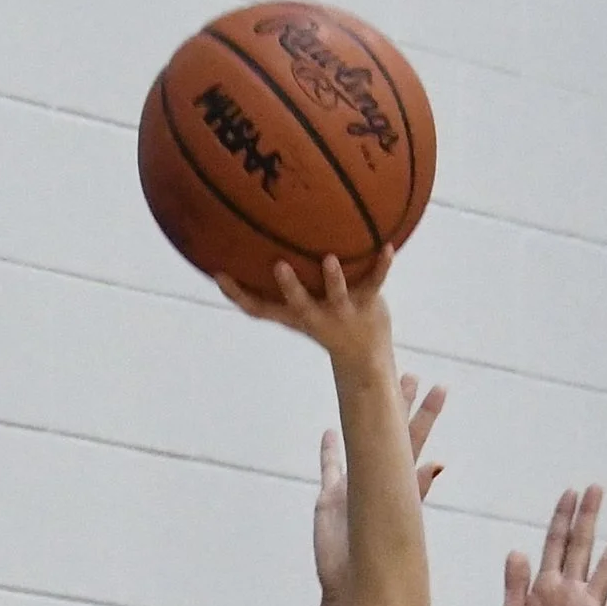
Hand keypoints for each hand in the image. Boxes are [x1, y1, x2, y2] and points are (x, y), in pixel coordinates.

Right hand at [218, 252, 394, 371]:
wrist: (365, 357)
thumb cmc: (325, 322)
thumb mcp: (297, 311)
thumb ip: (278, 289)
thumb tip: (255, 250)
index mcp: (295, 316)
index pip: (260, 309)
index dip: (238, 295)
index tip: (219, 274)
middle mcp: (316, 316)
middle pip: (298, 304)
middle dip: (289, 288)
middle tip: (278, 267)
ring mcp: (342, 312)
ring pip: (336, 295)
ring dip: (333, 280)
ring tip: (329, 260)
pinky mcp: (368, 304)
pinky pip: (375, 282)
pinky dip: (382, 266)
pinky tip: (387, 247)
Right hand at [314, 376, 445, 605]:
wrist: (354, 597)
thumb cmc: (385, 568)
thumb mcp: (403, 521)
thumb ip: (413, 489)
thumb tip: (436, 464)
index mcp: (401, 486)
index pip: (416, 441)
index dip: (427, 415)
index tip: (439, 387)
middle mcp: (379, 483)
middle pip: (392, 434)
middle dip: (402, 405)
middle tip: (411, 374)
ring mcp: (354, 490)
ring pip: (361, 445)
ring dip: (366, 422)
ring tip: (369, 393)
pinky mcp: (330, 502)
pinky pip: (331, 469)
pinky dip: (330, 452)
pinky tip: (330, 434)